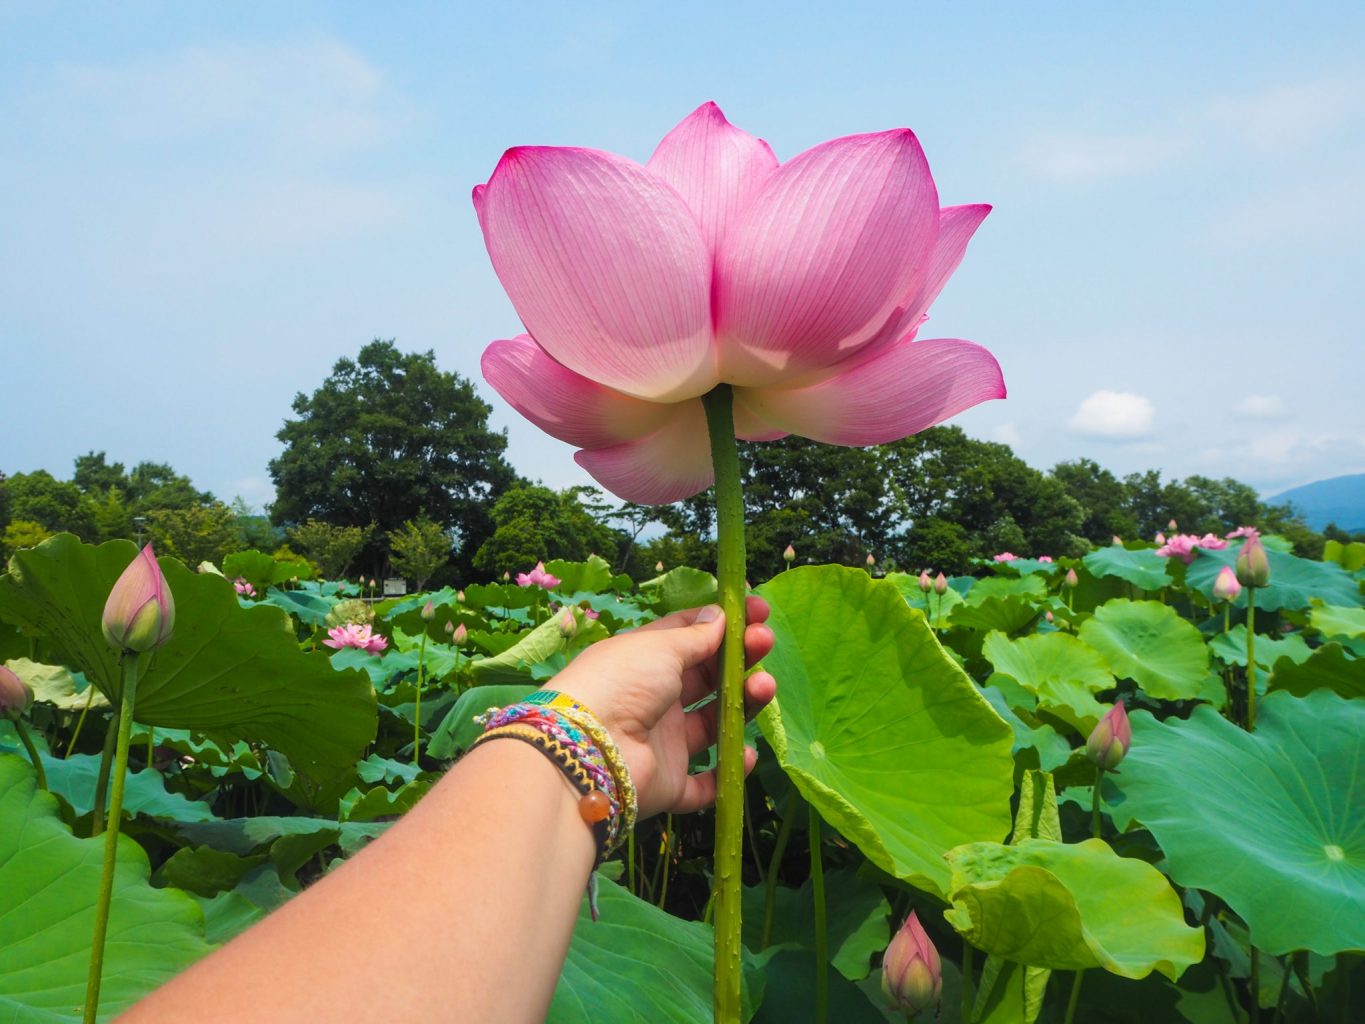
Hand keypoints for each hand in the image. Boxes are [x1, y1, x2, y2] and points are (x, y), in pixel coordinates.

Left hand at [552, 598, 775, 818]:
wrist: (590, 750)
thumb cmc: (621, 682)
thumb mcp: (660, 647)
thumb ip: (695, 636)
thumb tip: (718, 615)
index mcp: (646, 662)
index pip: (689, 638)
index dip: (724, 624)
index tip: (757, 612)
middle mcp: (655, 701)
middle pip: (708, 678)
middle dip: (740, 659)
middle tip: (764, 642)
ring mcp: (664, 744)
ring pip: (715, 725)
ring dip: (744, 704)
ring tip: (764, 686)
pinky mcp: (670, 784)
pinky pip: (707, 782)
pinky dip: (729, 771)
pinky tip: (746, 751)